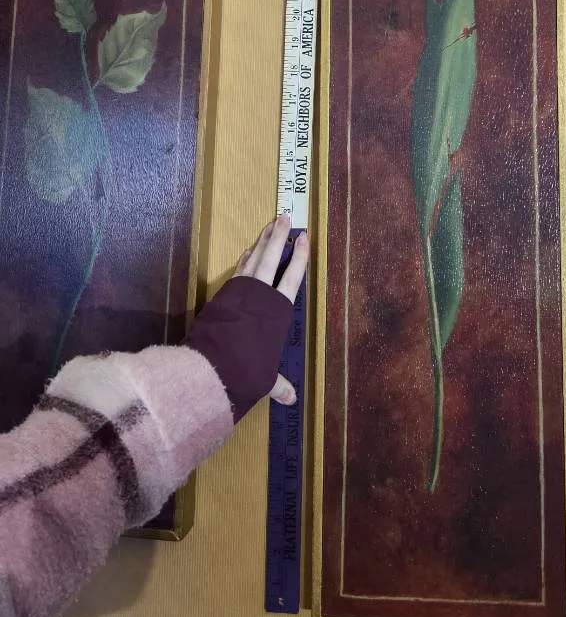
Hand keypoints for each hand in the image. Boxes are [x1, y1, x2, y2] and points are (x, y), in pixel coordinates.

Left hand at [236, 214, 307, 405]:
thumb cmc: (246, 370)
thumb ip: (278, 384)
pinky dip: (245, 259)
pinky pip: (239, 270)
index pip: (293, 277)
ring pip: (254, 259)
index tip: (304, 237)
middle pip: (272, 257)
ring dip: (262, 241)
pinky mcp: (222, 295)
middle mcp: (260, 295)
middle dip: (279, 236)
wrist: (211, 366)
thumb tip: (291, 399)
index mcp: (277, 311)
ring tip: (269, 225)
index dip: (299, 256)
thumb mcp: (266, 378)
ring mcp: (239, 292)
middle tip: (284, 217)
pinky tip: (248, 252)